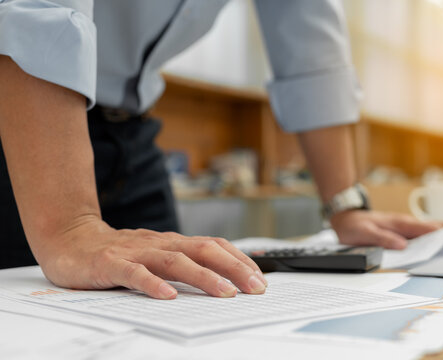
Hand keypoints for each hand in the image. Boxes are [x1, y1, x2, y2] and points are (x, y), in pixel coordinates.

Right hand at [39, 216, 266, 299]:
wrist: (71, 239)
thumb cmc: (120, 252)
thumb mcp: (156, 255)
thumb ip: (182, 264)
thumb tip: (220, 281)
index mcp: (173, 242)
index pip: (213, 246)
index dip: (238, 260)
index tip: (259, 278)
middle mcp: (160, 244)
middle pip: (202, 251)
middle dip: (233, 268)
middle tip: (255, 287)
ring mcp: (136, 252)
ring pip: (175, 261)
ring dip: (203, 276)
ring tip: (225, 293)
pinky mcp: (111, 264)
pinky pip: (134, 273)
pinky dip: (152, 284)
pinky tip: (168, 296)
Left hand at [330, 210, 442, 248]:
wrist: (345, 218)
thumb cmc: (354, 226)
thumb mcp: (365, 234)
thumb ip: (383, 240)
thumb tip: (404, 247)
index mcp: (403, 224)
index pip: (433, 229)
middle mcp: (409, 224)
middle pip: (441, 228)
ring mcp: (408, 227)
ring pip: (436, 231)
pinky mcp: (405, 232)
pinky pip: (426, 236)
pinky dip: (440, 241)